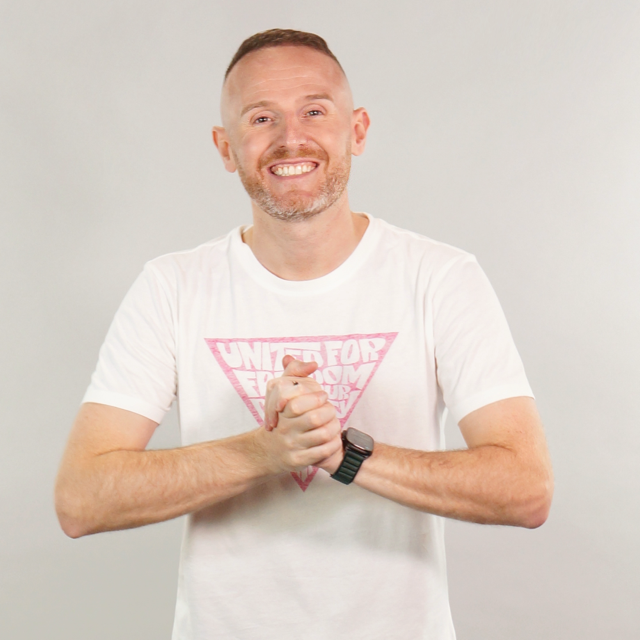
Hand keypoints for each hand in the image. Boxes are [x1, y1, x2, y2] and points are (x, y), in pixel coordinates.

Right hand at [256, 356, 342, 472]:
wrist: (266, 451)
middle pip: (314, 418)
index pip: (298, 403)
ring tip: (335, 424)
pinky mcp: (298, 460)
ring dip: (334, 428)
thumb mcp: (281, 392)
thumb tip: (312, 363)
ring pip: (322, 435)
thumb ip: (295, 372)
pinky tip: (333, 438)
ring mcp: (291, 446)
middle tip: (332, 411)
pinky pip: (323, 451)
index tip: (323, 396)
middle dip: (329, 413)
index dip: (316, 398)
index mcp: (281, 411)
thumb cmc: (281, 418)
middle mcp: (285, 429)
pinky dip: (333, 444)